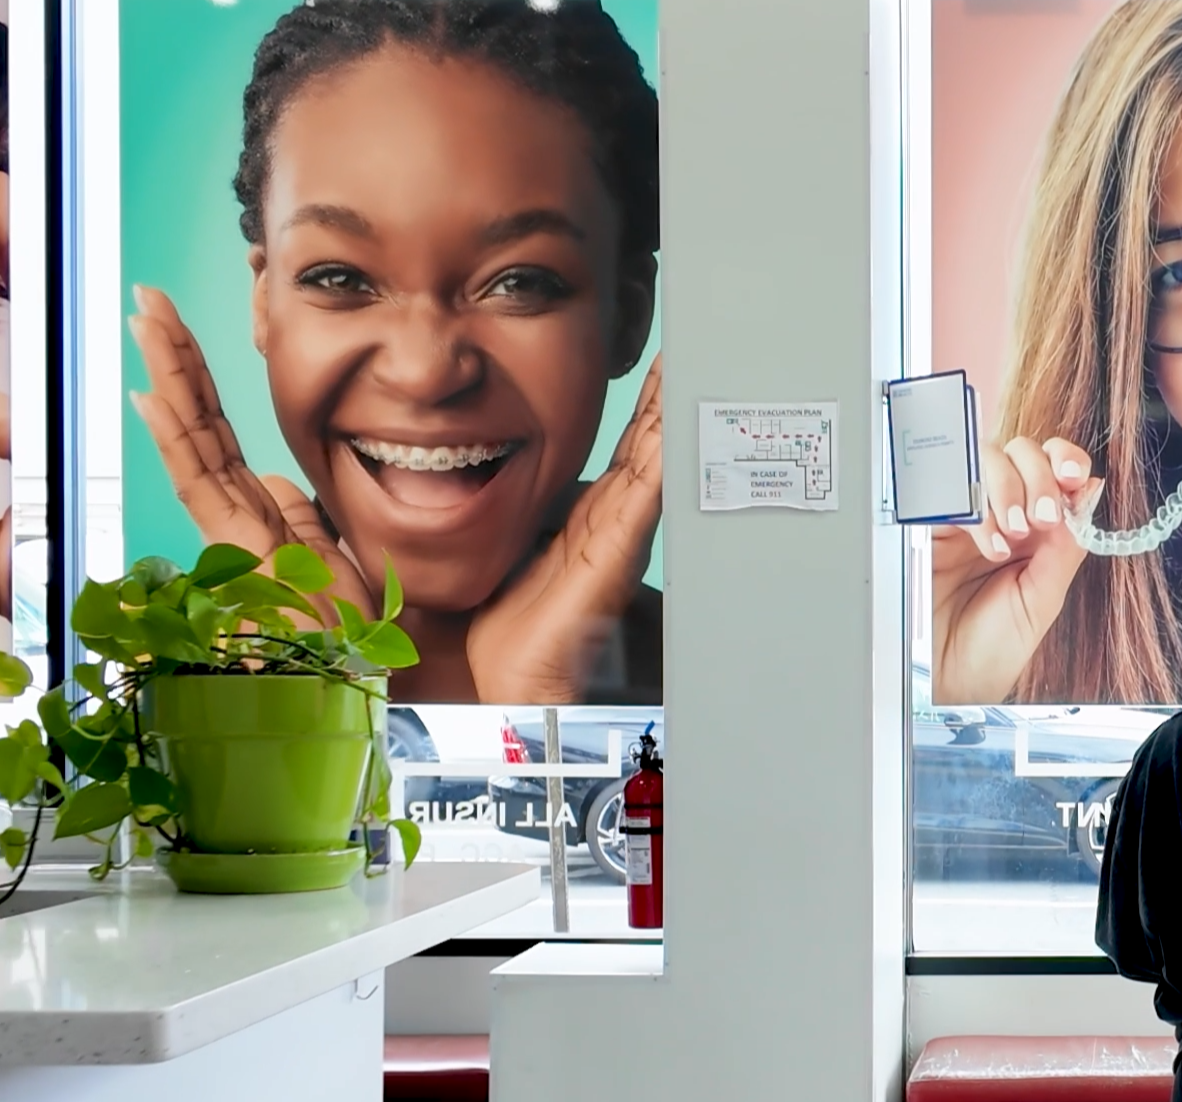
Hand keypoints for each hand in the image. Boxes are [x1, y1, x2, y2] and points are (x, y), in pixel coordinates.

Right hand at [126, 283, 375, 610]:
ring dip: (169, 378)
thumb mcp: (335, 557)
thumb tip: (273, 476)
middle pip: (199, 424)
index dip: (197, 378)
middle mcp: (238, 520)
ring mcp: (234, 536)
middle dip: (175, 358)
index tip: (176, 327)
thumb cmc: (351, 635)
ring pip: (193, 443)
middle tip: (146, 299)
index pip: (219, 433)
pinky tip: (152, 399)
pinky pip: (200, 490)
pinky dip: (175, 443)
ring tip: (144, 321)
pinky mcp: (240, 556)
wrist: (362, 685)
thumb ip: (301, 517)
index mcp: (261, 515)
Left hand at [466, 365, 662, 704]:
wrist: (516, 680)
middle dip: (667, 391)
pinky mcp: (615, 554)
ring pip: (654, 457)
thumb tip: (494, 474)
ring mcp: (619, 534)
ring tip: (687, 366)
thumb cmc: (512, 625)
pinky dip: (663, 462)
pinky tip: (674, 431)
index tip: (658, 355)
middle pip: (649, 440)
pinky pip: (644, 497)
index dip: (644, 399)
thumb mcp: (503, 543)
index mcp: (588, 512)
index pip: (626, 443)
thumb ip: (506, 507)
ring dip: (670, 412)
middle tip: (687, 343)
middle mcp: (611, 518)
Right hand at [925, 434, 1093, 702]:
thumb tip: (1091, 492)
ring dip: (1008, 488)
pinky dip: (977, 510)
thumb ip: (1066, 546)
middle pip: (1020, 452)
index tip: (1074, 478)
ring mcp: (964, 517)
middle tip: (1042, 518)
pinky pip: (952, 490)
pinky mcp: (929, 525)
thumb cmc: (990, 652)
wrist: (944, 684)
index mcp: (1035, 530)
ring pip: (986, 460)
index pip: (1051, 469)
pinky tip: (989, 545)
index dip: (1065, 460)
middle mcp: (1001, 515)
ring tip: (1014, 535)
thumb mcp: (1042, 599)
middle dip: (1038, 475)